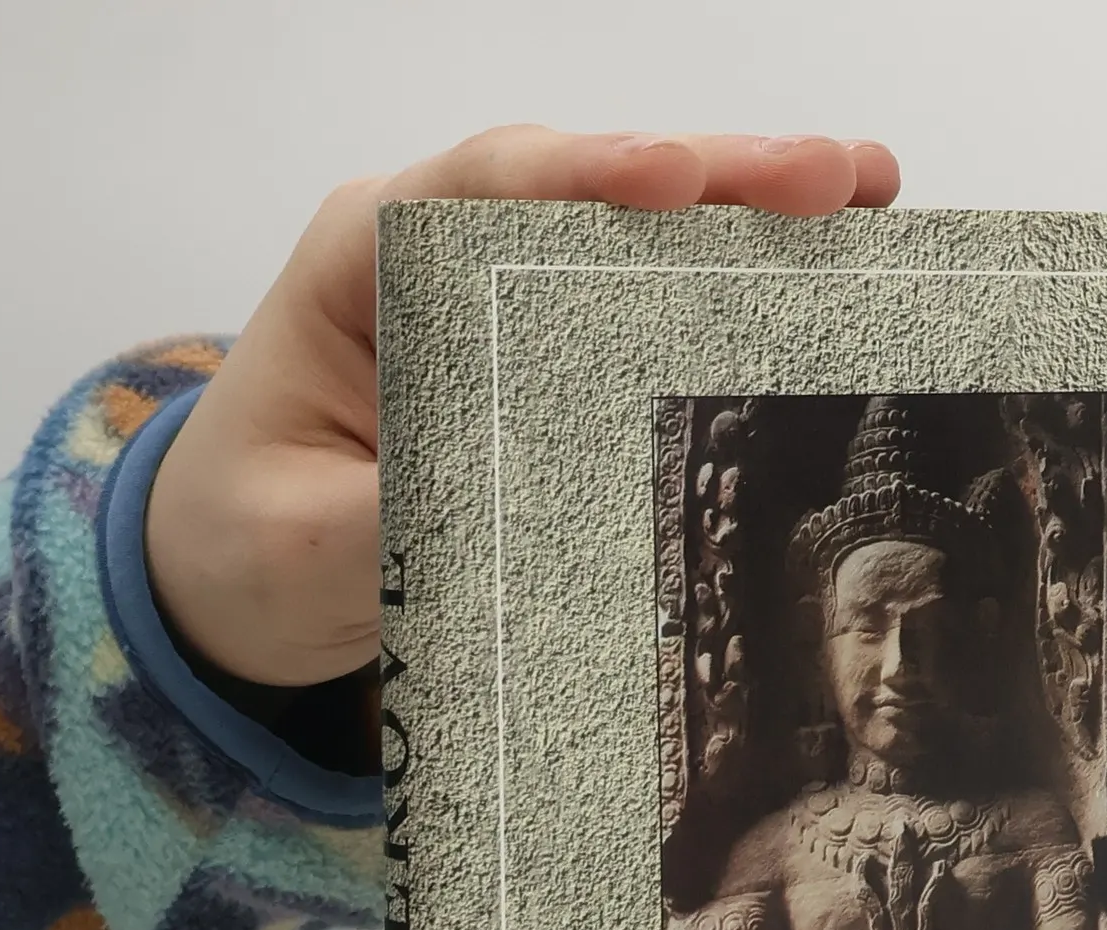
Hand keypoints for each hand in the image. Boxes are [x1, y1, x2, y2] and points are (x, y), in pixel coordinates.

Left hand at [146, 126, 899, 689]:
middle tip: (834, 180)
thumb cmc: (249, 544)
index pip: (479, 188)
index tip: (675, 183)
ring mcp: (504, 302)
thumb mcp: (301, 545)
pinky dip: (733, 289)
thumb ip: (389, 517)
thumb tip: (509, 503)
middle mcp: (443, 257)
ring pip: (632, 233)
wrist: (238, 578)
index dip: (585, 175)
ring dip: (748, 215)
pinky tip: (824, 275)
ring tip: (868, 199)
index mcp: (361, 264)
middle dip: (712, 176)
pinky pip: (644, 307)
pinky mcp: (547, 358)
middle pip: (584, 188)